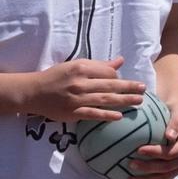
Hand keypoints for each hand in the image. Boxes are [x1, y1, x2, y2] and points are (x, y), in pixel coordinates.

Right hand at [22, 58, 141, 123]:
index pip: (107, 71)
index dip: (117, 76)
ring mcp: (77, 98)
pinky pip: (93, 114)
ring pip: (105, 99)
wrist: (34, 92)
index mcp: (81, 67)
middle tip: (143, 89)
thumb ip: (98, 65)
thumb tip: (120, 61)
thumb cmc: (55, 77)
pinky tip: (119, 116)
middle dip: (129, 87)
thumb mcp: (75, 65)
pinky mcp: (72, 112)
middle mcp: (81, 82)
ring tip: (138, 102)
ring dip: (124, 100)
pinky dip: (106, 115)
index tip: (121, 81)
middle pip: (110, 84)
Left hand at [128, 93, 177, 178]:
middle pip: (167, 168)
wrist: (176, 114)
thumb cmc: (176, 110)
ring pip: (164, 178)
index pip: (171, 153)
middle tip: (131, 164)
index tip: (139, 149)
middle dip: (148, 168)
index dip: (155, 153)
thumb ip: (176, 121)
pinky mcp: (174, 170)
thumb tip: (170, 136)